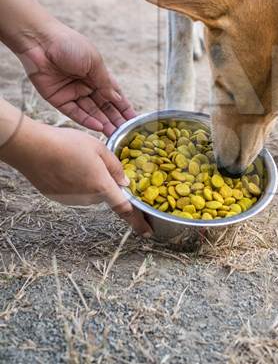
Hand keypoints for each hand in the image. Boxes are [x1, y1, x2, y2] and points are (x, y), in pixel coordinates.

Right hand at [13, 122, 152, 235]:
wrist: (33, 148)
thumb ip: (115, 167)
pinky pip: (73, 192)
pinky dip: (73, 182)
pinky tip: (63, 166)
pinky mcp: (57, 198)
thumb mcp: (98, 148)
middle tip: (92, 161)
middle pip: (104, 194)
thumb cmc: (67, 144)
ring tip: (75, 160)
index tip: (147, 231)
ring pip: (88, 192)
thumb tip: (125, 183)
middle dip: (103, 183)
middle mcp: (87, 198)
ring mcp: (71, 200)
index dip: (138, 221)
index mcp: (101, 186)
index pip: (124, 209)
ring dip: (87, 181)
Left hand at [18, 22, 134, 136]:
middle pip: (103, 106)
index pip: (113, 94)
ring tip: (114, 133)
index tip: (133, 120)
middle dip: (114, 118)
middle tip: (125, 132)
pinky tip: (98, 126)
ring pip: (91, 112)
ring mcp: (72, 93)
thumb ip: (105, 83)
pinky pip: (75, 113)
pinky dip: (87, 120)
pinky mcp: (58, 99)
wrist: (40, 41)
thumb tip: (118, 98)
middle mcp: (85, 85)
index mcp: (97, 74)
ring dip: (103, 122)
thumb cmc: (69, 45)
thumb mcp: (94, 62)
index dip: (123, 107)